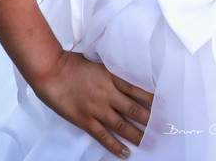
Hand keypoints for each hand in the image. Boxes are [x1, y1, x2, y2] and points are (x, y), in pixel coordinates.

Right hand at [31, 50, 153, 157]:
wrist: (50, 70)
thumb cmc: (71, 63)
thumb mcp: (97, 62)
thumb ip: (111, 72)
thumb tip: (124, 78)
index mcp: (111, 76)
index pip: (138, 90)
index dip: (153, 99)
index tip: (165, 106)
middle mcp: (107, 93)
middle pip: (134, 109)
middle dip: (150, 120)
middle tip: (164, 128)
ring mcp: (96, 108)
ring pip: (122, 125)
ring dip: (137, 135)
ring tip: (149, 142)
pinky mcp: (84, 120)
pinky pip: (103, 136)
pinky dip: (115, 145)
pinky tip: (125, 152)